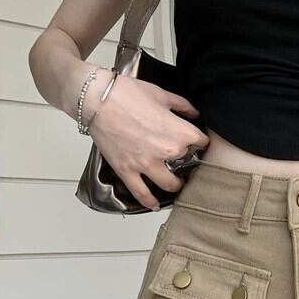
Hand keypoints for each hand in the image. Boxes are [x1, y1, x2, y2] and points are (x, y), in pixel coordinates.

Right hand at [88, 74, 209, 209]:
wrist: (96, 99)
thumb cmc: (126, 93)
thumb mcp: (161, 94)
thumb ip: (182, 106)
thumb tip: (194, 114)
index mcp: (179, 131)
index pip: (201, 142)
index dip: (200, 141)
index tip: (197, 142)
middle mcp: (167, 151)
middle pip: (187, 164)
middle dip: (187, 162)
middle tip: (185, 161)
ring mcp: (146, 164)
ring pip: (169, 184)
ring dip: (175, 185)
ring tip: (175, 183)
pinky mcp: (127, 171)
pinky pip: (142, 193)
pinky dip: (149, 201)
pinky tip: (154, 205)